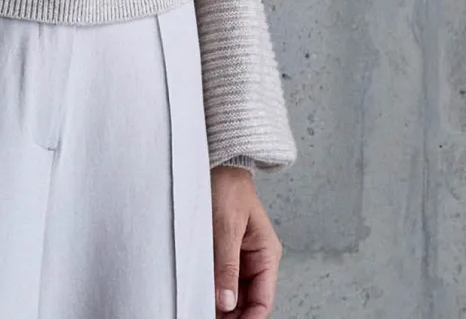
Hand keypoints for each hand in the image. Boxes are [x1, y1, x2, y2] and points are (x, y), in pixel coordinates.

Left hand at [211, 165, 283, 317]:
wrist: (218, 162)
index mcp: (266, 254)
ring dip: (219, 305)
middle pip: (247, 302)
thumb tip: (226, 302)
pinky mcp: (225, 253)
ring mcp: (240, 258)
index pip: (262, 301)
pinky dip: (212, 291)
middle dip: (231, 315)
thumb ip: (226, 265)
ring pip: (233, 295)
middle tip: (204, 316)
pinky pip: (221, 280)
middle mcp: (256, 260)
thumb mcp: (226, 226)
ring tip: (199, 309)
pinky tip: (199, 296)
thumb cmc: (227, 186)